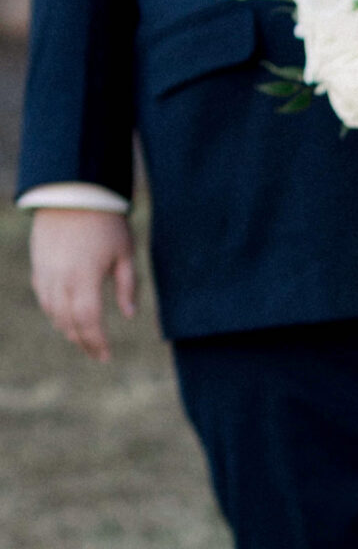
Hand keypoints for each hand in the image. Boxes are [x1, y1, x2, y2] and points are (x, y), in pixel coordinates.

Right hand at [29, 209, 137, 362]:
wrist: (72, 192)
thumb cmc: (106, 222)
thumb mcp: (125, 253)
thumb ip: (127, 286)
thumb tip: (129, 315)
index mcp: (85, 278)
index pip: (88, 321)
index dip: (96, 342)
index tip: (106, 356)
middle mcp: (60, 279)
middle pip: (67, 322)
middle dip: (82, 341)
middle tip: (97, 353)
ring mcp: (45, 272)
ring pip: (51, 311)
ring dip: (66, 328)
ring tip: (83, 338)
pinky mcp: (38, 264)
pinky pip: (42, 296)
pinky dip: (53, 311)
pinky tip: (65, 317)